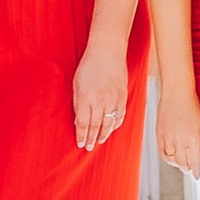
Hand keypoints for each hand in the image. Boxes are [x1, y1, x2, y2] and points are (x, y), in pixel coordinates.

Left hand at [72, 39, 130, 156]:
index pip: (84, 123)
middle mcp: (101, 101)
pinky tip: (111, 129)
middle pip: (96, 126)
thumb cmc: (89, 65)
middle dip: (91, 139)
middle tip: (88, 148)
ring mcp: (113, 99)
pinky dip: (115, 125)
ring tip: (99, 142)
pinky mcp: (123, 96)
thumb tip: (79, 121)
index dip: (82, 135)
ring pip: (109, 124)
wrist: (108, 51)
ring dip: (104, 135)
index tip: (80, 143)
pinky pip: (120, 116)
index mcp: (86, 97)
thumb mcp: (77, 84)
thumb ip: (78, 104)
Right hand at [155, 89, 199, 176]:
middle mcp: (179, 139)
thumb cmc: (192, 105)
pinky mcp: (159, 133)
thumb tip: (199, 157)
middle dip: (186, 168)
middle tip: (189, 170)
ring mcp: (167, 136)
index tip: (197, 176)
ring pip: (170, 159)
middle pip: (181, 163)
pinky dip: (166, 156)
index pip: (194, 162)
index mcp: (193, 138)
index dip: (196, 171)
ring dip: (176, 163)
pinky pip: (161, 151)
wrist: (176, 91)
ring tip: (180, 162)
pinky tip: (171, 155)